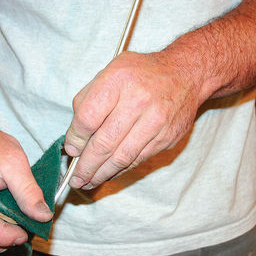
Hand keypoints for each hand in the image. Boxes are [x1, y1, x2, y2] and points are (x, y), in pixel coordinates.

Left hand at [65, 50, 206, 189]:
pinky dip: (120, 170)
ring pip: (121, 157)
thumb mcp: (108, 73)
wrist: (185, 75)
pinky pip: (137, 159)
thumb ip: (86, 102)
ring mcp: (155, 121)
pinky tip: (108, 174)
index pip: (88, 118)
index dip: (75, 139)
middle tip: (75, 178)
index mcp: (117, 80)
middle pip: (104, 143)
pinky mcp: (166, 137)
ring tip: (88, 182)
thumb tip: (74, 142)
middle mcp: (137, 100)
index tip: (70, 151)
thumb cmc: (139, 75)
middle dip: (86, 165)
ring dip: (101, 174)